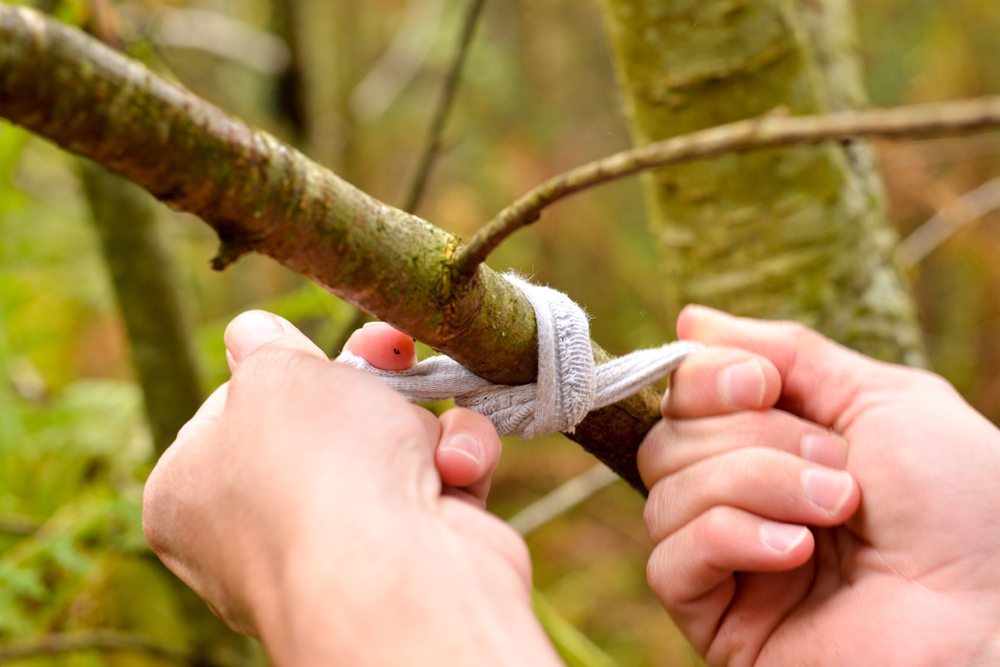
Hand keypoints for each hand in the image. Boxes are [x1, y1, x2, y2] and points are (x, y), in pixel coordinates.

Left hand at [143, 310, 561, 666]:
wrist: (400, 580)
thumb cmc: (318, 469)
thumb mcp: (275, 374)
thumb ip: (265, 345)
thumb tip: (253, 332)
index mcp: (194, 492)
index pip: (234, 412)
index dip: (280, 372)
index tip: (309, 354)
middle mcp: (261, 528)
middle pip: (322, 422)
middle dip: (368, 383)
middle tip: (389, 350)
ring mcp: (341, 547)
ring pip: (392, 444)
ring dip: (421, 424)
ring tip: (427, 431)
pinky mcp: (415, 555)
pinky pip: (438, 481)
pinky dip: (456, 462)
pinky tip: (456, 470)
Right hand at [639, 305, 999, 665]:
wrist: (994, 613)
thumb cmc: (964, 505)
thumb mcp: (879, 398)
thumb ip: (787, 353)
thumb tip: (692, 319)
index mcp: (773, 446)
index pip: (683, 398)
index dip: (704, 378)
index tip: (762, 383)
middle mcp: (742, 500)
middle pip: (668, 439)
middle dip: (751, 438)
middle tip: (834, 462)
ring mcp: (728, 563)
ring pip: (665, 494)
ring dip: (754, 485)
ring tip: (835, 511)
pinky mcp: (718, 621)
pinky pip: (669, 562)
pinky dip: (729, 540)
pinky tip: (798, 555)